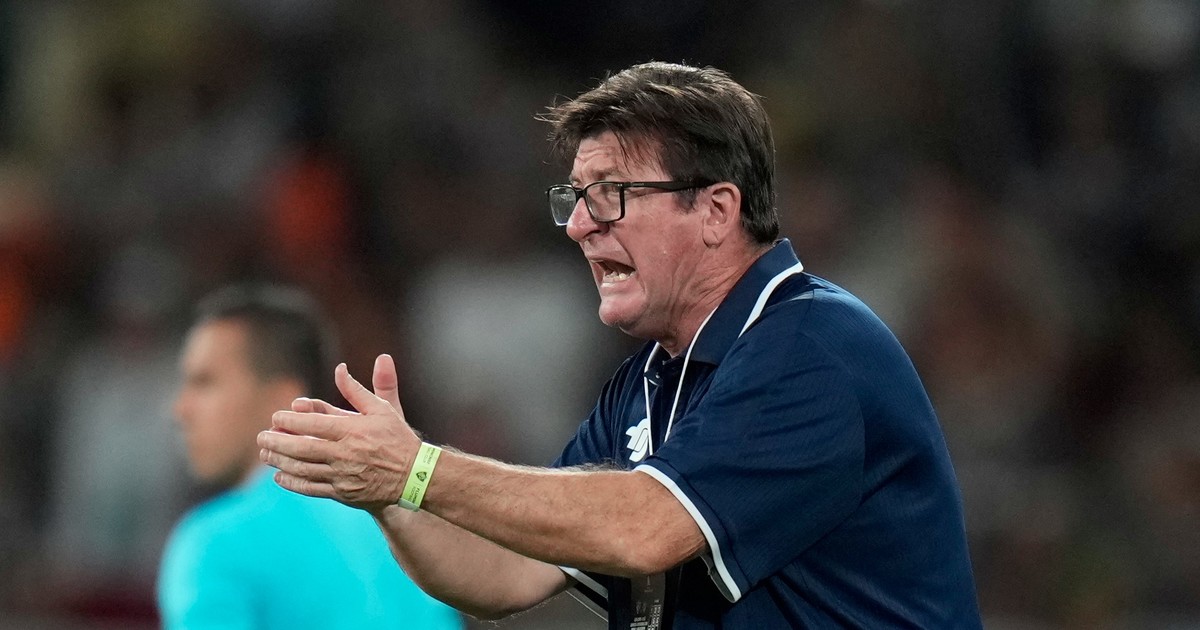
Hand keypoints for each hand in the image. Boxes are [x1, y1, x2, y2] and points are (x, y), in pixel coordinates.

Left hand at [258, 356, 420, 512]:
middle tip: (261, 437)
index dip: (290, 421)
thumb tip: (340, 368)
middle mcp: (345, 454)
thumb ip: (356, 390)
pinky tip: (280, 476)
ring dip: (280, 462)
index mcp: (353, 431)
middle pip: (302, 448)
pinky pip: (312, 488)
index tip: (275, 417)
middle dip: (277, 442)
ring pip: (303, 469)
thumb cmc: (397, 438)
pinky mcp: (343, 493)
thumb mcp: (381, 409)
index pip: (313, 425)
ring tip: (265, 454)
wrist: (414, 476)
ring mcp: (343, 476)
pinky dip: (293, 483)